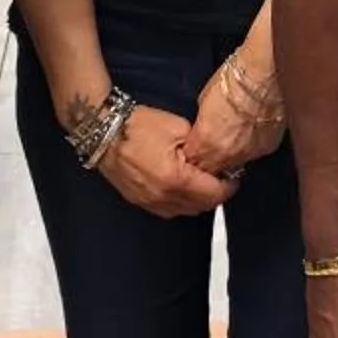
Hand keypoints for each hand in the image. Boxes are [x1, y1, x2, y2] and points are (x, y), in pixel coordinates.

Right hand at [97, 105, 235, 217]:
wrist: (103, 131)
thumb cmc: (137, 126)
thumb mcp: (177, 127)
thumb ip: (199, 146)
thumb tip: (214, 157)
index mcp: (176, 178)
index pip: (213, 193)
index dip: (228, 185)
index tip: (234, 176)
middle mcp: (163, 197)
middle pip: (201, 206)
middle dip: (215, 193)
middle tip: (221, 178)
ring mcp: (150, 202)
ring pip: (186, 211)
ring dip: (198, 200)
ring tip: (203, 182)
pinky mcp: (139, 202)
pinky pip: (168, 210)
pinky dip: (181, 203)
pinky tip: (183, 188)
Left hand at [181, 62, 284, 178]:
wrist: (262, 75)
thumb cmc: (232, 81)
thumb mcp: (204, 101)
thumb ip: (203, 124)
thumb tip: (206, 128)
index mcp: (205, 143)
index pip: (192, 163)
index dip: (193, 156)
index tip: (195, 149)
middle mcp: (226, 154)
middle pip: (213, 168)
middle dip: (210, 160)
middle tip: (213, 144)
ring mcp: (248, 154)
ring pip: (234, 164)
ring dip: (231, 155)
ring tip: (233, 136)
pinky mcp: (267, 148)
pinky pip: (254, 154)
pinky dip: (250, 147)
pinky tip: (251, 130)